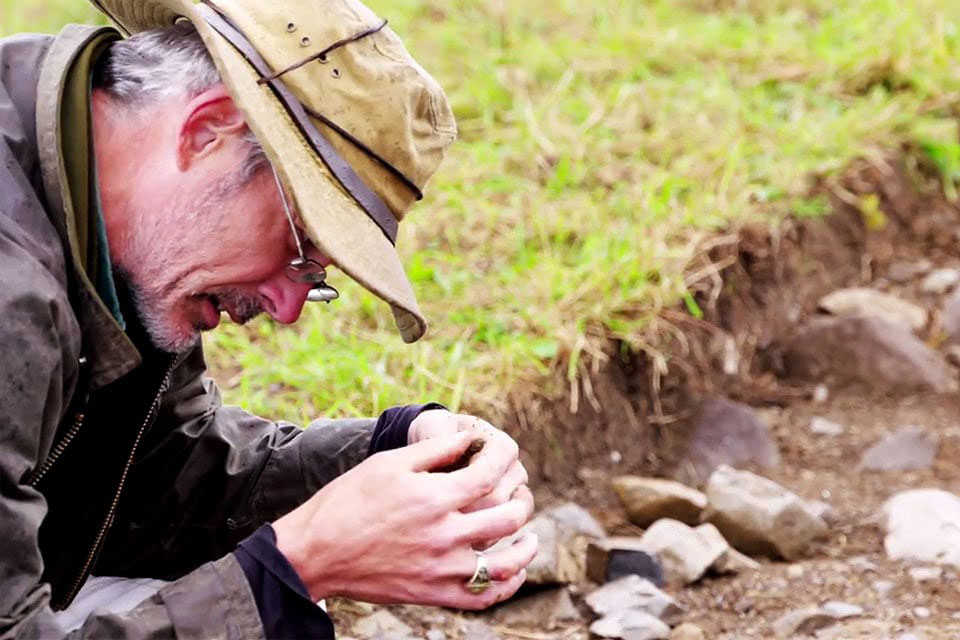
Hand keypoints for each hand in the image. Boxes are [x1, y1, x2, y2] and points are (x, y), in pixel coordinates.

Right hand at [273, 431, 536, 608]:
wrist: (315, 552)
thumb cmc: (348, 500)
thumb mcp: (389, 462)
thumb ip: (435, 449)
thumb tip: (470, 438)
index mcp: (435, 497)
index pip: (490, 474)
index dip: (504, 457)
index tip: (503, 451)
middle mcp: (445, 535)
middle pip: (508, 516)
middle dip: (521, 497)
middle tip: (517, 488)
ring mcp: (442, 570)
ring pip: (506, 563)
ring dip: (526, 546)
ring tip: (529, 534)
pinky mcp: (433, 595)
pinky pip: (483, 597)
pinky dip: (505, 586)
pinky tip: (511, 572)